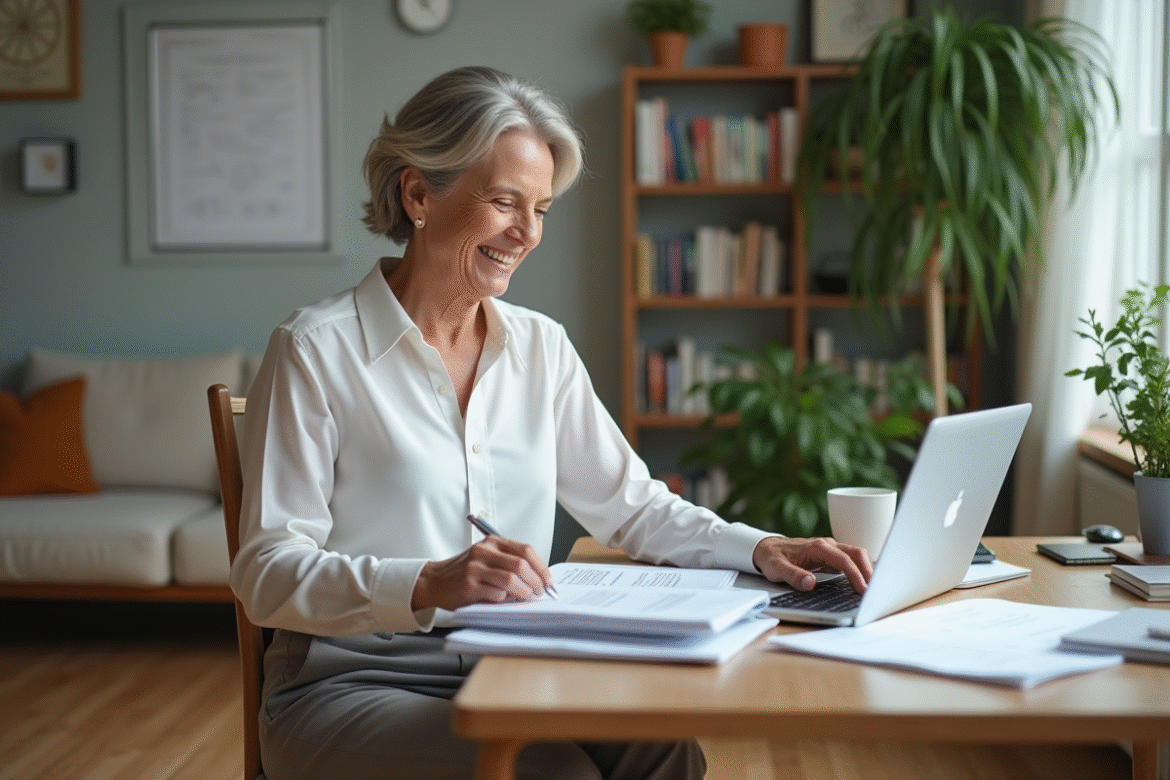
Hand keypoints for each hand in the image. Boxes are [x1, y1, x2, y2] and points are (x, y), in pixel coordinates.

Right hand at [412, 536, 555, 611]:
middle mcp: (483, 551)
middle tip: (539, 592)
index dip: (541, 567)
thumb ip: (508, 562)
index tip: (548, 580)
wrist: (434, 581)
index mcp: (492, 542)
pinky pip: (496, 594)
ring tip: (527, 598)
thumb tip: (538, 578)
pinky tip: (507, 602)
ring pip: (511, 580)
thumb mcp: (487, 558)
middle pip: (520, 565)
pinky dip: (506, 600)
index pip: (525, 550)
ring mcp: (475, 568)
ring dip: (524, 592)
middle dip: (536, 582)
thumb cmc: (464, 572)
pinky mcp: (468, 586)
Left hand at [751, 536, 872, 593]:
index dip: (856, 575)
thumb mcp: (776, 569)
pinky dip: (860, 569)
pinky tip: (863, 583)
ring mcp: (830, 549)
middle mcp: (827, 545)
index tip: (863, 590)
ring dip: (867, 569)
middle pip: (856, 553)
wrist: (766, 548)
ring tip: (874, 589)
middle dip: (869, 570)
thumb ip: (793, 576)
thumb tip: (810, 583)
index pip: (844, 560)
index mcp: (817, 547)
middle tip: (876, 590)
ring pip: (856, 555)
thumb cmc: (772, 558)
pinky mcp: (831, 555)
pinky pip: (850, 559)